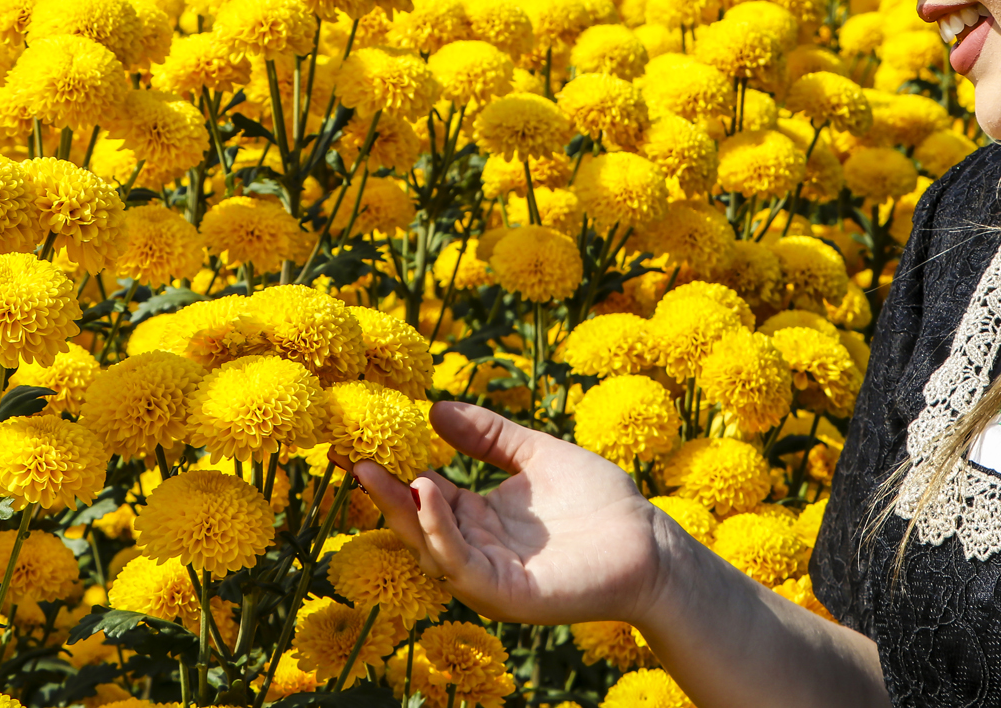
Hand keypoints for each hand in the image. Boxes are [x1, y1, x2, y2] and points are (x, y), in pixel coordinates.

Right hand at [351, 401, 674, 626]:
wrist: (648, 541)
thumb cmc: (599, 501)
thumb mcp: (536, 456)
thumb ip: (490, 436)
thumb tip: (434, 407)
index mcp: (479, 518)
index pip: (426, 494)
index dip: (396, 468)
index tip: (366, 438)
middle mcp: (476, 549)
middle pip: (418, 522)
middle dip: (384, 493)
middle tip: (352, 455)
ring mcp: (488, 575)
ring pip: (431, 546)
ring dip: (405, 511)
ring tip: (381, 472)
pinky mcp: (505, 594)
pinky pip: (461, 565)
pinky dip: (440, 532)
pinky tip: (430, 495)